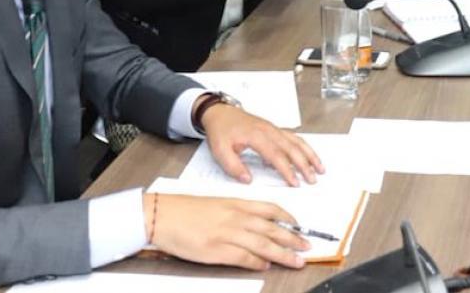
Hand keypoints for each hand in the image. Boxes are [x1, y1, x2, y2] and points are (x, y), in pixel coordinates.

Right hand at [145, 192, 308, 269]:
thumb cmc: (185, 210)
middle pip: (273, 229)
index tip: (300, 226)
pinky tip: (266, 265)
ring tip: (297, 261)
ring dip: (283, 254)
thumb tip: (256, 225)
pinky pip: (244, 257)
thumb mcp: (216, 205)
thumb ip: (237, 213)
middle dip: (294, 239)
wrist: (161, 215)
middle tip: (308, 247)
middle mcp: (236, 217)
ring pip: (264, 244)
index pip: (271, 209)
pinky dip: (258, 262)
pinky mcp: (217, 250)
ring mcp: (227, 233)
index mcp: (236, 203)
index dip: (289, 219)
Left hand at [199, 99, 324, 185]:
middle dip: (305, 165)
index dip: (287, 170)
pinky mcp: (275, 129)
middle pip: (292, 148)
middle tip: (312, 179)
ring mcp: (274, 129)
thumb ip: (234, 167)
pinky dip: (305, 147)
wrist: (220, 112)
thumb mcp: (220, 151)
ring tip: (320, 169)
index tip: (294, 182)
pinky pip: (294, 137)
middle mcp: (269, 131)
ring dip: (310, 155)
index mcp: (257, 136)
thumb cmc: (221, 130)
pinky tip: (310, 156)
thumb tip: (248, 179)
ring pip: (297, 141)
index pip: (276, 155)